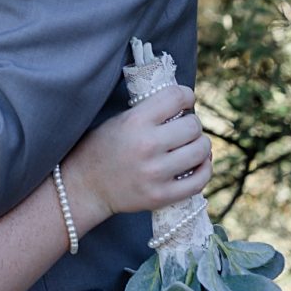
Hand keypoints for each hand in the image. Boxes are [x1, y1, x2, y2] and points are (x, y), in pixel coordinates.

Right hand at [62, 85, 211, 220]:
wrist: (86, 185)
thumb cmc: (102, 148)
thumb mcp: (120, 120)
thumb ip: (150, 113)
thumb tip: (184, 105)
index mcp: (135, 121)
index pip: (176, 97)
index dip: (186, 95)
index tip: (185, 100)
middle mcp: (147, 145)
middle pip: (193, 126)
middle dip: (192, 124)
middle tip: (184, 128)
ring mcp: (156, 173)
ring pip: (200, 151)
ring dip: (200, 146)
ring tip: (192, 146)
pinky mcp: (162, 196)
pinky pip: (199, 180)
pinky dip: (204, 169)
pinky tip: (197, 164)